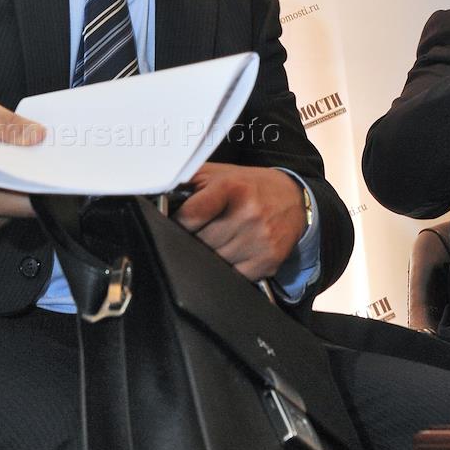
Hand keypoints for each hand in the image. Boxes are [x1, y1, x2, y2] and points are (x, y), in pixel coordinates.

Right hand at [0, 94, 45, 235]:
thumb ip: (4, 122)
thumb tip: (37, 136)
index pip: (10, 184)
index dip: (40, 178)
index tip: (61, 167)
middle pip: (20, 202)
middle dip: (41, 183)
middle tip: (58, 164)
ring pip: (18, 209)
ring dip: (30, 189)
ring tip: (34, 165)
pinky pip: (11, 213)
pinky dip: (18, 195)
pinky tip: (14, 177)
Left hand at [173, 163, 306, 279]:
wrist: (293, 199)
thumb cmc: (248, 186)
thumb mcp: (217, 174)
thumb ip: (188, 184)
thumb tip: (156, 201)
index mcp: (231, 188)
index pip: (190, 216)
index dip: (178, 222)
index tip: (178, 222)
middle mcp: (248, 214)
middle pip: (200, 243)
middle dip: (193, 239)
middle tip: (200, 231)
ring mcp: (260, 240)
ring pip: (213, 261)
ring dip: (208, 255)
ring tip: (217, 240)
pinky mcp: (268, 261)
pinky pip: (232, 275)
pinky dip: (226, 268)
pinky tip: (231, 252)